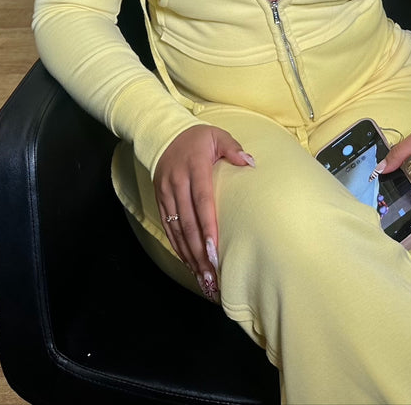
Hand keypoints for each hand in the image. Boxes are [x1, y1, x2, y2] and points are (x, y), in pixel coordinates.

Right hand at [153, 124, 254, 299]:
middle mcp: (177, 182)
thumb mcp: (217, 135)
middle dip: (199, 251)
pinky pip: (168, 227)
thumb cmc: (196, 138)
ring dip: (189, 254)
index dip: (207, 226)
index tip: (215, 249)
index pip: (202, 200)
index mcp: (194, 166)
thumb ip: (233, 148)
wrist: (163, 134)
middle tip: (212, 274)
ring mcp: (166, 193)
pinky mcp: (160, 200)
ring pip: (177, 229)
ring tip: (203, 276)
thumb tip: (250, 163)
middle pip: (188, 221)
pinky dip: (178, 247)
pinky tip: (189, 262)